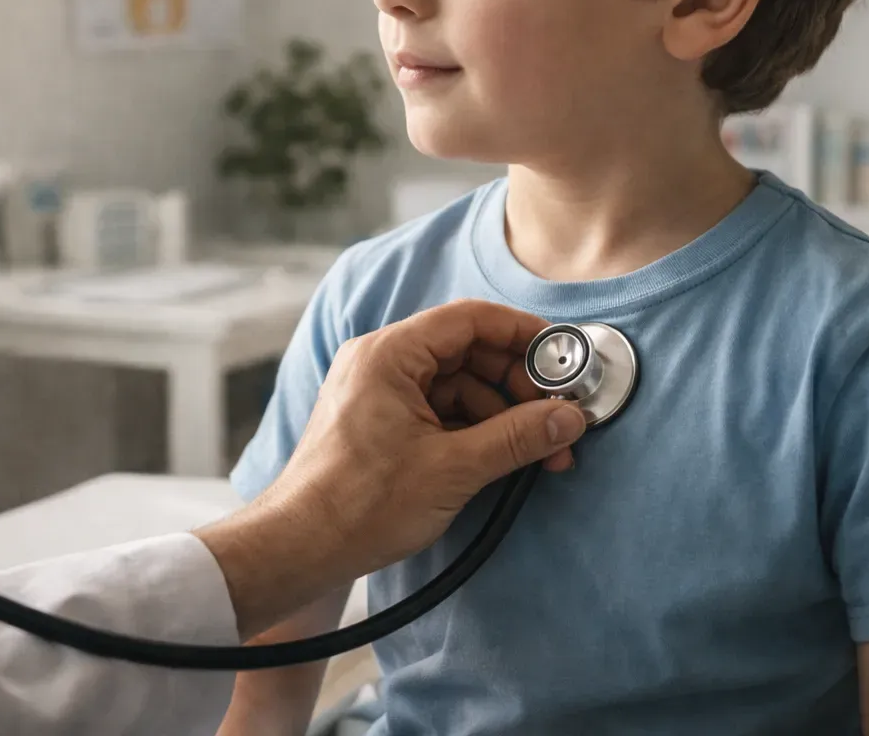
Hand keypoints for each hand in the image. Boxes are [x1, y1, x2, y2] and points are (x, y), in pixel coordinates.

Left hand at [196, 299, 586, 638]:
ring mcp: (377, 392)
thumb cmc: (359, 505)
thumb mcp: (453, 468)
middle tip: (557, 419)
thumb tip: (569, 418)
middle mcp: (379, 362)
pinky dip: (473, 429)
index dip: (522, 334)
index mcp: (389, 354)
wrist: (299, 549)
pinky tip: (503, 458)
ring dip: (500, 414)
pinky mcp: (378, 422)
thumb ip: (517, 437)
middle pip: (466, 351)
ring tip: (539, 452)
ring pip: (456, 385)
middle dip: (517, 384)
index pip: (469, 320)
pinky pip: (438, 409)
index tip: (562, 357)